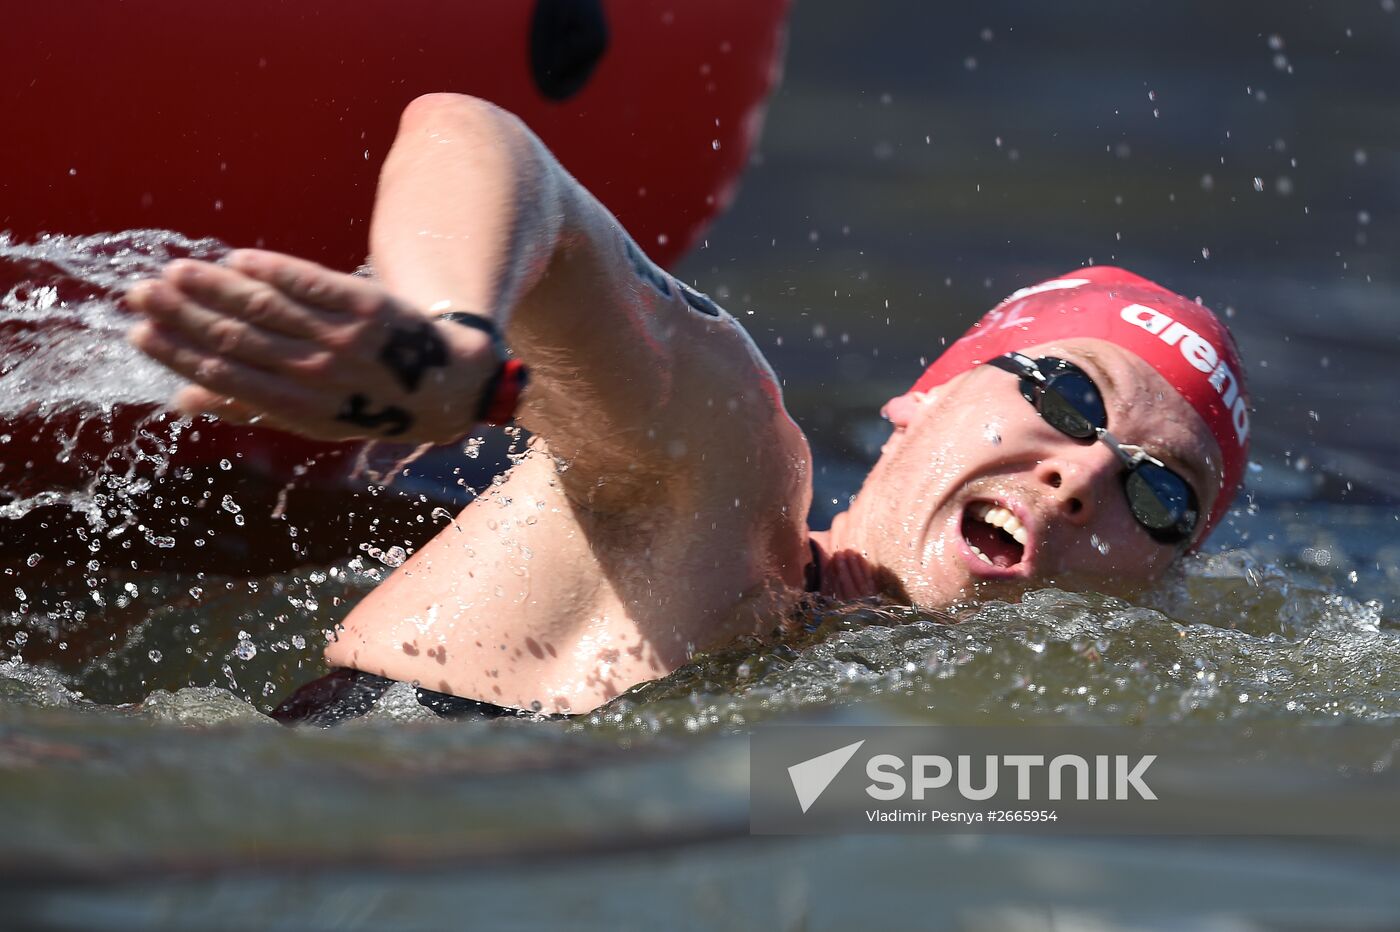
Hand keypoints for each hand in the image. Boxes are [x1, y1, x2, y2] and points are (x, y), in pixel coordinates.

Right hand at [126, 249, 499, 443]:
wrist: (446, 385)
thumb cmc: (367, 401)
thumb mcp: (314, 418)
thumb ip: (249, 408)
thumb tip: (179, 402)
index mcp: (300, 410)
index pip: (228, 378)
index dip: (180, 356)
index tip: (138, 333)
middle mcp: (321, 376)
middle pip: (240, 341)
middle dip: (185, 318)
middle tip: (141, 295)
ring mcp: (347, 340)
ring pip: (270, 310)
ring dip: (217, 289)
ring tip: (175, 272)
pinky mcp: (370, 307)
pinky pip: (316, 285)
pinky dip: (276, 271)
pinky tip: (237, 259)